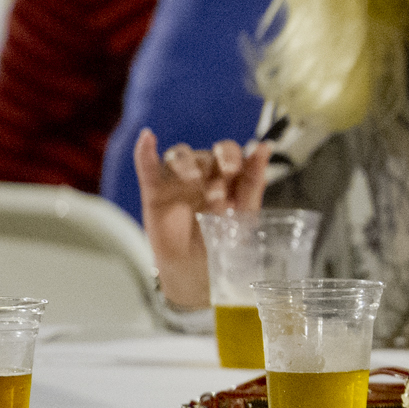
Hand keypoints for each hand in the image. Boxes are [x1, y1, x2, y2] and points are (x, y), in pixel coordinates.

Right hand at [133, 129, 270, 310]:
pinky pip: (147, 167)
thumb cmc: (225, 238)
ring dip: (188, 164)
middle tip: (220, 186)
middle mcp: (201, 171)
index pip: (228, 151)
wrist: (199, 270)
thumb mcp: (244, 212)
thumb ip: (254, 180)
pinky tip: (147, 137)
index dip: (232, 156)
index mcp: (225, 173)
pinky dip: (144, 152)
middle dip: (214, 163)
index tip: (235, 170)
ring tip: (194, 181)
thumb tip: (264, 146)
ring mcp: (177, 180)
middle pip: (206, 154)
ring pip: (179, 156)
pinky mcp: (154, 192)